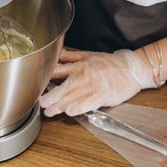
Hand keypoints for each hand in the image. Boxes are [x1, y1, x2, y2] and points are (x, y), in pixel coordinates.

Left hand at [39, 49, 156, 116]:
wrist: (131, 68)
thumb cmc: (110, 63)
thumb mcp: (89, 55)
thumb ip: (71, 56)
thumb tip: (56, 54)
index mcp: (79, 66)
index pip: (59, 71)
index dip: (46, 78)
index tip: (36, 84)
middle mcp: (84, 76)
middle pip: (64, 87)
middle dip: (51, 96)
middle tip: (41, 103)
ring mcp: (93, 86)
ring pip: (74, 97)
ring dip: (61, 106)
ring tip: (50, 112)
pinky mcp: (103, 95)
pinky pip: (89, 103)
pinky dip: (80, 107)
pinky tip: (72, 112)